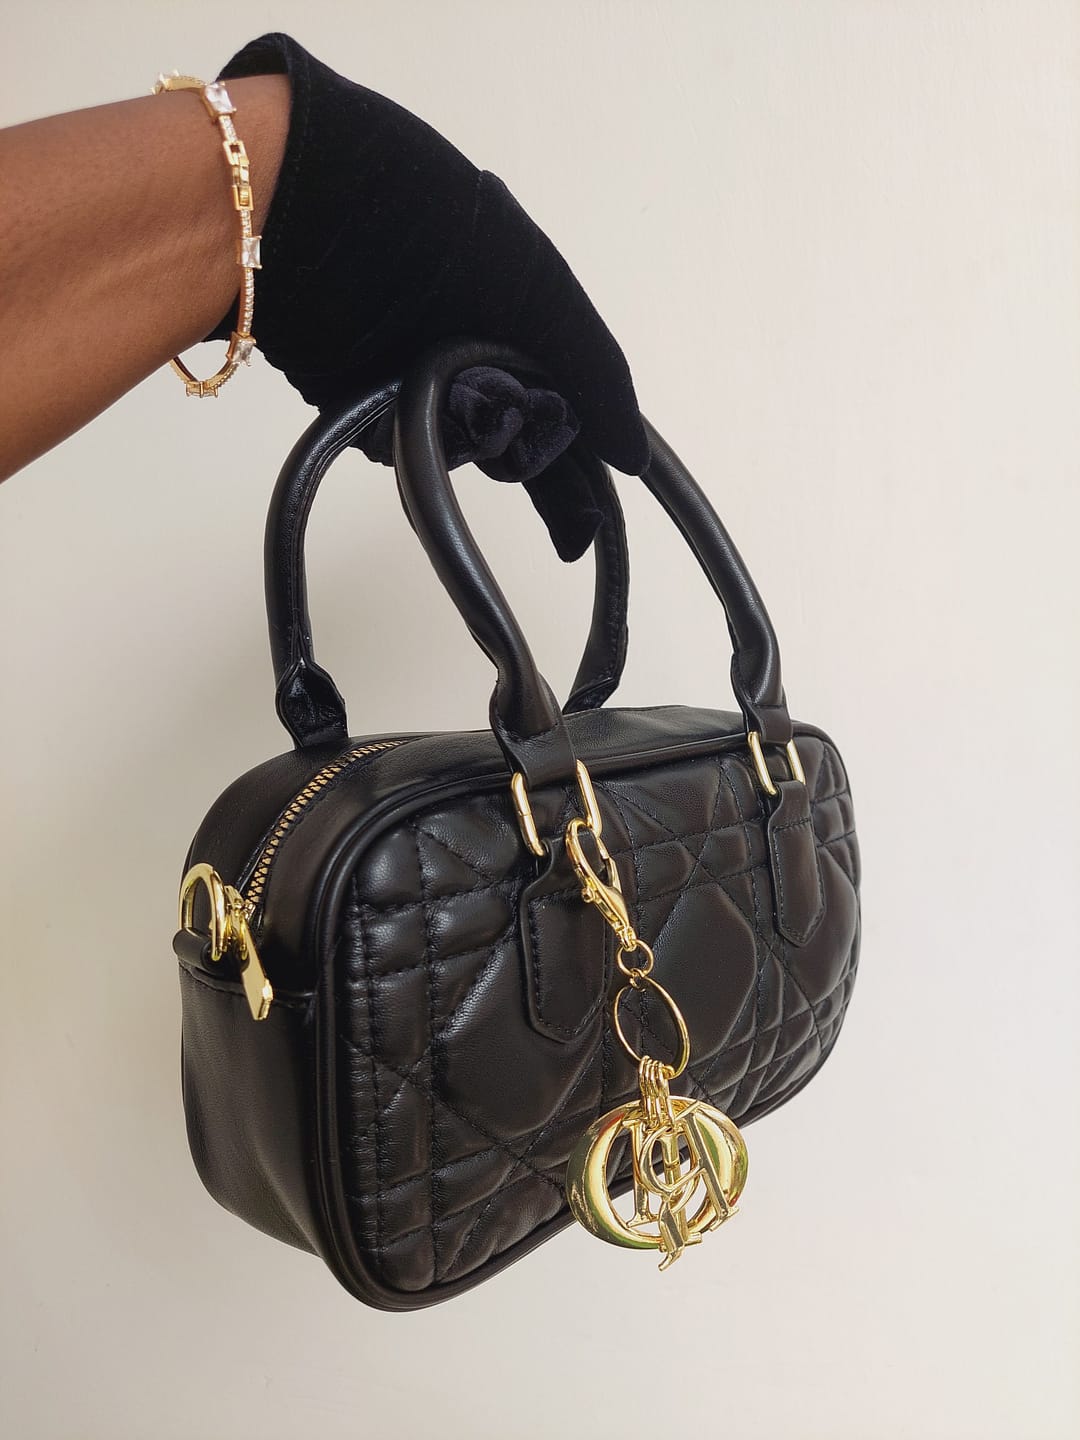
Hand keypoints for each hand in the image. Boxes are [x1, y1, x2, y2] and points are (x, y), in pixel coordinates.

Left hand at [207, 33, 649, 477]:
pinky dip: (399, 440)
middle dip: (525, 461)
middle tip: (532, 490)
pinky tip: (391, 401)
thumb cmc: (435, 229)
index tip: (587, 525)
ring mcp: (415, 372)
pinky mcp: (357, 394)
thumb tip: (634, 454)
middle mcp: (475, 344)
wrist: (306, 208)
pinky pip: (394, 449)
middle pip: (516, 437)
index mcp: (525, 312)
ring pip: (457, 449)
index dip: (583, 466)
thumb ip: (597, 373)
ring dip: (458, 440)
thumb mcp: (542, 295)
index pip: (570, 406)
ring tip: (435, 386)